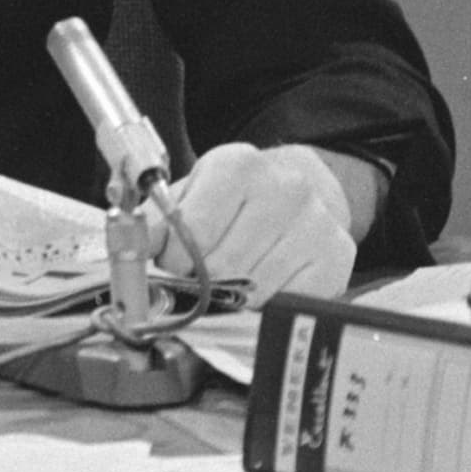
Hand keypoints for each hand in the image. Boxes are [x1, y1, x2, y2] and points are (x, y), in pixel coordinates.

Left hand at [152, 142, 371, 305]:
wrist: (303, 188)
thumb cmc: (237, 197)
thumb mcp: (193, 192)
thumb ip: (157, 221)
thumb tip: (133, 246)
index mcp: (237, 166)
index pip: (193, 231)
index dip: (174, 258)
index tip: (172, 262)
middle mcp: (284, 188)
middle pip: (224, 266)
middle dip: (203, 281)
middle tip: (203, 274)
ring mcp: (316, 223)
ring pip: (255, 290)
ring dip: (235, 297)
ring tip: (234, 277)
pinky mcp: (337, 257)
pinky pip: (288, 302)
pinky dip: (269, 305)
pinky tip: (265, 284)